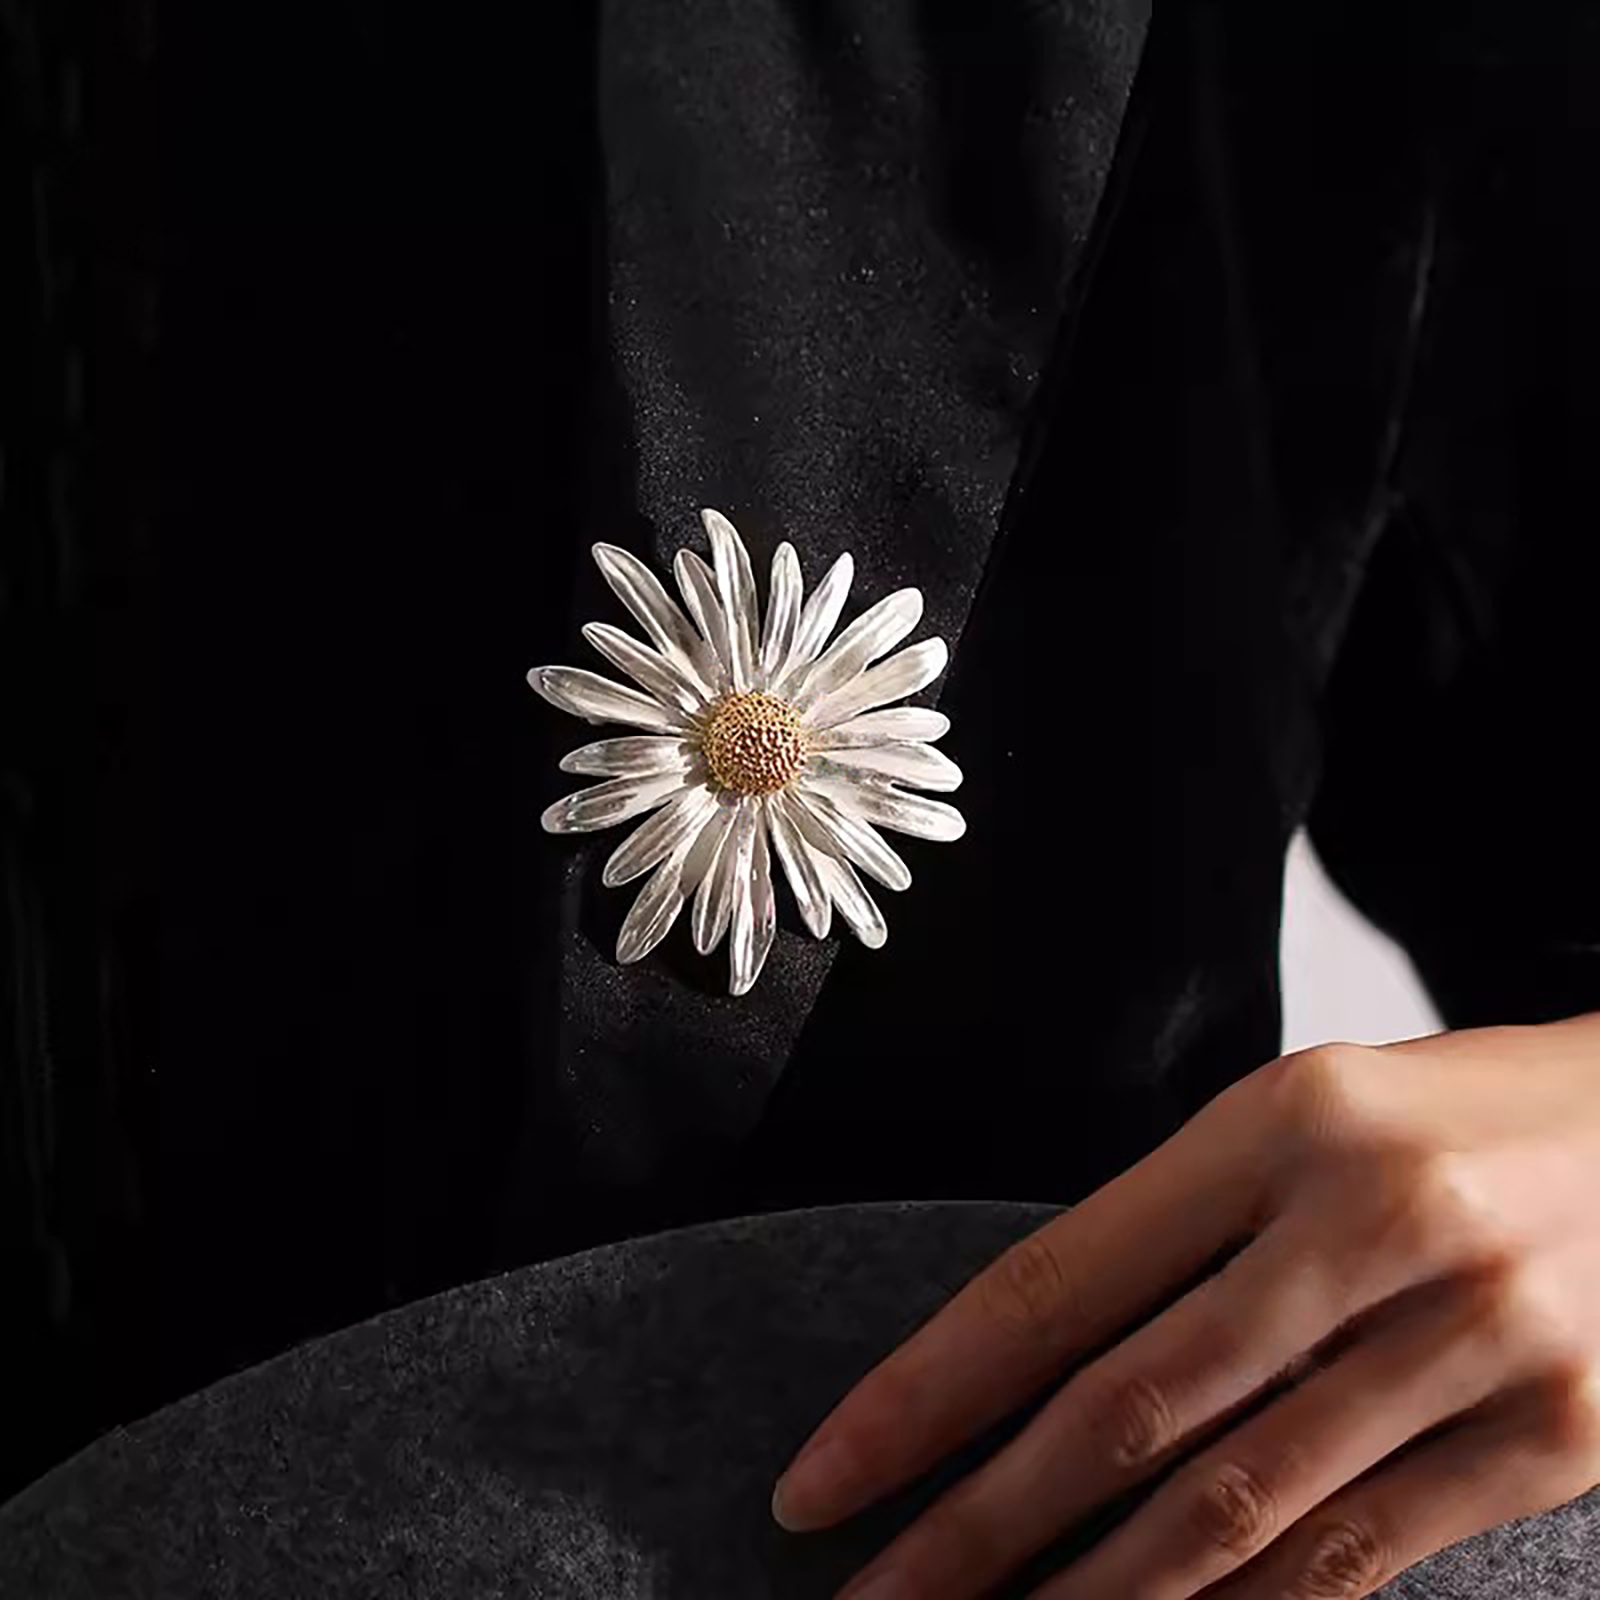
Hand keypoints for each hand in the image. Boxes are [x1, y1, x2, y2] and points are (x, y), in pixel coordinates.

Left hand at [770, 1014, 1599, 1598]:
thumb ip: (1185, 1227)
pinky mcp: (1557, 1433)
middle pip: (1128, 1411)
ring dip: (1096, 1597)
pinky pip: (1363, 1556)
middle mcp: (1370, 1221)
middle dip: (978, 1528)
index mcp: (1280, 1122)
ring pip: (1237, 1506)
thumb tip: (1043, 1367)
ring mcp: (1475, 1333)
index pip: (1056, 1282)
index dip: (924, 1394)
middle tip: (868, 1596)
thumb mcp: (1307, 1116)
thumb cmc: (1460, 1115)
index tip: (824, 1477)